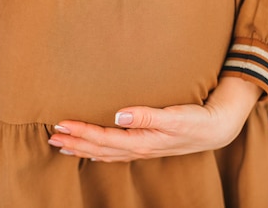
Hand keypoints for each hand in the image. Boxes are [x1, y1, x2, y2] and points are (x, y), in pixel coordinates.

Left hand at [48, 77, 262, 161]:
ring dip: (82, 148)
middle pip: (98, 147)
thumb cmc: (196, 119)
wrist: (217, 127)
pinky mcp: (147, 145)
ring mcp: (142, 149)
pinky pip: (115, 152)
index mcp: (141, 141)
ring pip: (104, 151)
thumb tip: (119, 115)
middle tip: (51, 135)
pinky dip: (99, 152)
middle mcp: (138, 148)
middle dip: (74, 142)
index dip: (81, 131)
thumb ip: (147, 116)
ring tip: (62, 145)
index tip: (60, 124)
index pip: (103, 137)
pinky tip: (92, 152)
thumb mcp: (175, 116)